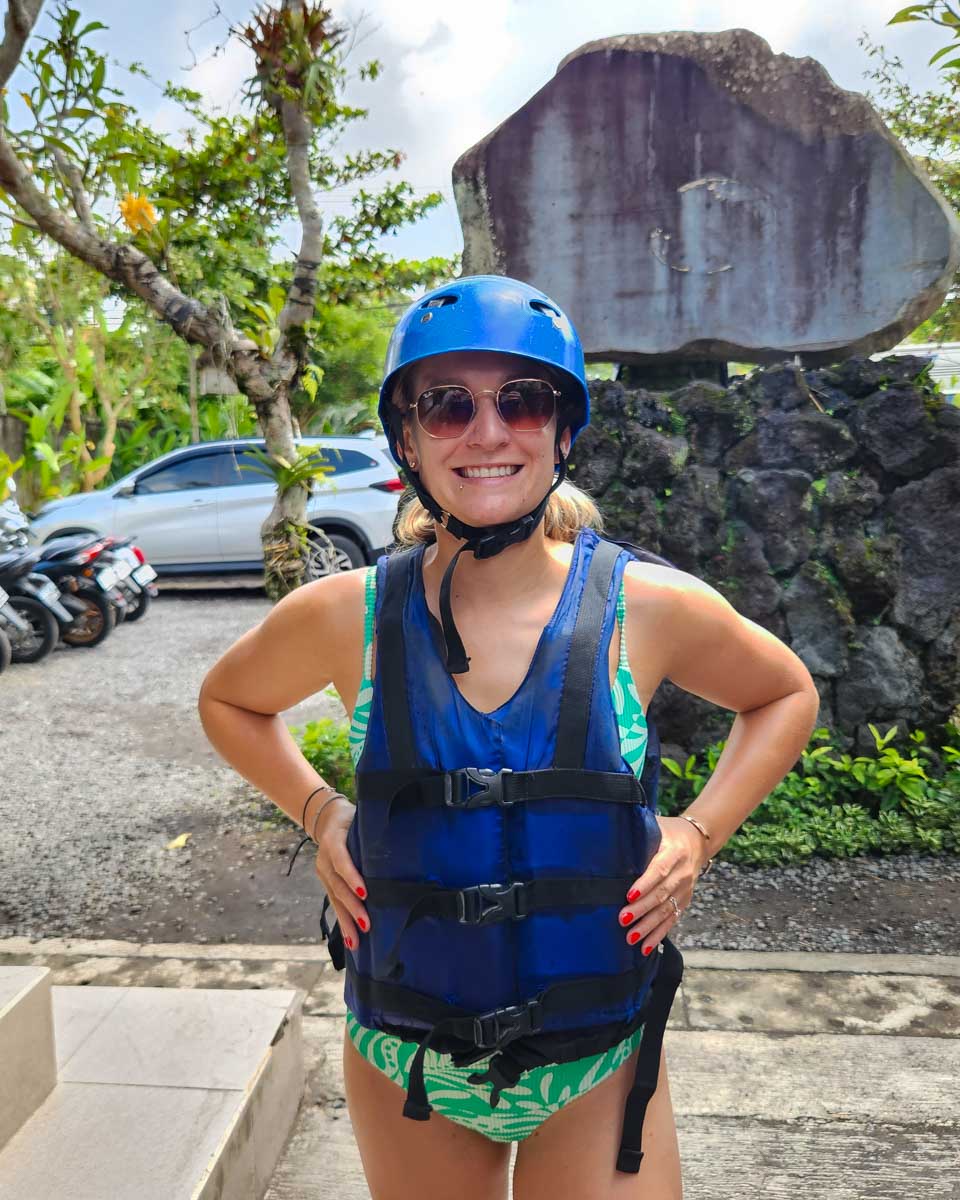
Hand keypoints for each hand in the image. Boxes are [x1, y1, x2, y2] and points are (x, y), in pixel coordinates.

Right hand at [311, 795, 368, 952]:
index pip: (341, 860)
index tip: (365, 892)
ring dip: (346, 920)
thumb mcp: (359, 818)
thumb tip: (405, 843)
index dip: (352, 876)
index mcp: (334, 840)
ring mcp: (323, 872)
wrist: (326, 817)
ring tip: (356, 941)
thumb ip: (373, 832)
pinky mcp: (326, 882)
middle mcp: (324, 859)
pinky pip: (334, 903)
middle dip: (352, 906)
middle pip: (337, 885)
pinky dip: (342, 921)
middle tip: (366, 923)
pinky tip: (350, 940)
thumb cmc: (351, 818)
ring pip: (334, 899)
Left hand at [616, 816, 706, 954]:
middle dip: (642, 909)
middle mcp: (682, 872)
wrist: (698, 840)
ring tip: (631, 937)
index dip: (645, 883)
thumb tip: (610, 833)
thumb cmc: (668, 832)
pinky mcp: (685, 901)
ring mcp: (685, 889)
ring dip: (648, 926)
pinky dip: (659, 935)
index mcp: (674, 852)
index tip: (629, 895)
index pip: (659, 869)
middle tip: (622, 919)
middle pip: (661, 894)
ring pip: (666, 910)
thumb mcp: (657, 827)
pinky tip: (646, 948)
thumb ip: (639, 832)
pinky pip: (672, 920)